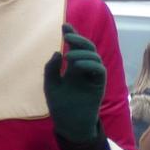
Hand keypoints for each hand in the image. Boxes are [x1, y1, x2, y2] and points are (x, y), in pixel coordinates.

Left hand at [43, 23, 105, 142]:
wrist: (69, 123)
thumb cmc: (59, 105)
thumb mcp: (50, 84)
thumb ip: (51, 68)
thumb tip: (59, 52)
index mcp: (73, 68)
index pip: (75, 48)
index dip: (72, 36)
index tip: (65, 26)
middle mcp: (84, 70)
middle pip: (87, 48)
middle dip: (79, 40)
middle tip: (68, 37)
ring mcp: (92, 77)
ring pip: (94, 57)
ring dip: (82, 53)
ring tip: (70, 57)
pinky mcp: (98, 84)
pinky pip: (99, 69)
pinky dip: (90, 64)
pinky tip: (78, 65)